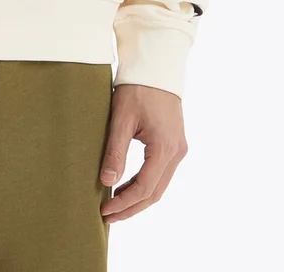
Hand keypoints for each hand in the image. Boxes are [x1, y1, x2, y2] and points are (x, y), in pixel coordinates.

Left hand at [98, 84, 187, 222]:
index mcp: (165, 147)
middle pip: (155, 192)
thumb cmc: (137, 88)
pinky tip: (126, 186)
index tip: (105, 210)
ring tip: (114, 205)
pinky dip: (144, 184)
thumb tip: (107, 181)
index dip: (125, 202)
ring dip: (138, 198)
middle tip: (108, 217)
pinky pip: (160, 173)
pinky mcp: (174, 144)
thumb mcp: (122, 118)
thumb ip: (115, 150)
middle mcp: (176, 152)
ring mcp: (178, 149)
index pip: (145, 187)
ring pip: (159, 185)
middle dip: (131, 207)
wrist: (156, 67)